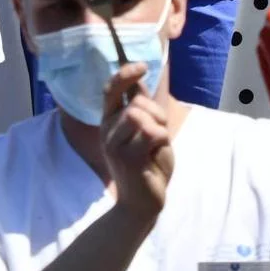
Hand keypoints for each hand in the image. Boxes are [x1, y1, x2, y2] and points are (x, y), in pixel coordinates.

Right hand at [99, 64, 174, 222]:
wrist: (141, 204)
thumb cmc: (145, 165)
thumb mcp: (145, 130)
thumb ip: (140, 106)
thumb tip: (137, 77)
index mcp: (109, 121)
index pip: (111, 89)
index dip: (125, 73)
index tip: (142, 66)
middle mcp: (107, 130)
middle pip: (136, 102)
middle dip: (157, 112)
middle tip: (159, 132)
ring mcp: (115, 144)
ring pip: (140, 114)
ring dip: (159, 126)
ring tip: (157, 143)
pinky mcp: (127, 157)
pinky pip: (150, 132)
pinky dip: (162, 138)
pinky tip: (157, 153)